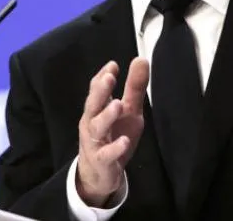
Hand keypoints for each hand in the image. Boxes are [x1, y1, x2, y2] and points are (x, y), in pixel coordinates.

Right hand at [76, 57, 148, 205]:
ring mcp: (94, 142)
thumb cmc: (113, 136)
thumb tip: (141, 59)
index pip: (97, 89)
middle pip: (93, 105)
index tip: (113, 65)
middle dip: (100, 91)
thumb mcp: (129, 111)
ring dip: (107, 116)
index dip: (103, 77)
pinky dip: (114, 148)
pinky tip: (124, 141)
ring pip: (97, 128)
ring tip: (118, 105)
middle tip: (109, 78)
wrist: (100, 174)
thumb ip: (134, 88)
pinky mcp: (101, 161)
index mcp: (97, 108)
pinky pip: (106, 155)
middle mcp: (91, 123)